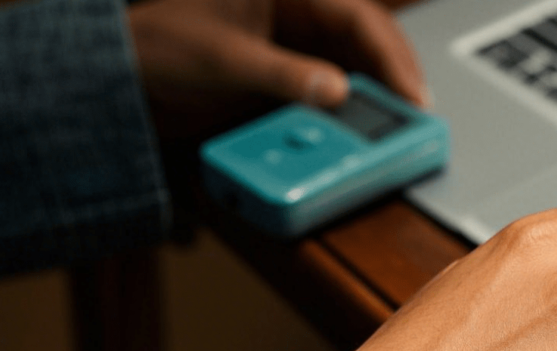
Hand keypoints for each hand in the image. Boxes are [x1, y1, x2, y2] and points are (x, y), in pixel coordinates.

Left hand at [128, 0, 426, 134]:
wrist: (133, 78)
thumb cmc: (164, 48)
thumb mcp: (224, 61)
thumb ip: (282, 75)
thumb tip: (337, 93)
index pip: (354, 15)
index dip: (390, 55)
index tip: (412, 94)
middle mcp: (296, 12)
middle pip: (364, 38)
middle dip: (394, 75)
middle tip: (418, 116)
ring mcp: (294, 43)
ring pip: (354, 63)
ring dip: (378, 94)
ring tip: (400, 126)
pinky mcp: (289, 73)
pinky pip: (332, 88)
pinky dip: (351, 110)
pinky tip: (365, 128)